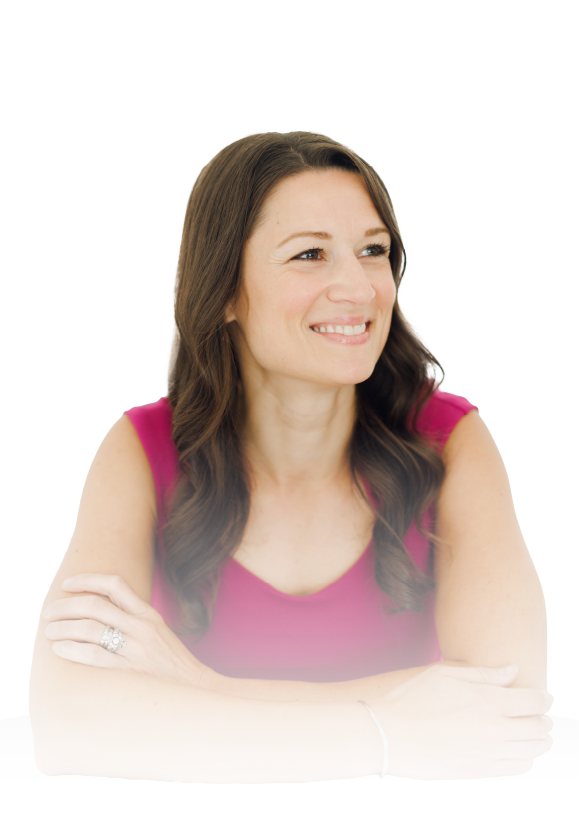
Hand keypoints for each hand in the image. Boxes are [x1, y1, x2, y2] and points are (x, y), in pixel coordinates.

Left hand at [42, 573, 223, 691]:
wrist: (194, 688)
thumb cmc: (171, 661)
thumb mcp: (157, 630)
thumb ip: (133, 618)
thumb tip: (98, 611)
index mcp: (148, 614)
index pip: (115, 585)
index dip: (88, 579)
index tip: (68, 583)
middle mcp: (142, 627)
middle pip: (95, 606)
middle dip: (66, 606)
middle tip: (49, 611)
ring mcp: (136, 649)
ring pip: (89, 629)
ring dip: (63, 628)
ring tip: (49, 631)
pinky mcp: (129, 671)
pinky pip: (94, 656)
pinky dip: (72, 649)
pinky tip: (60, 648)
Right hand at [368, 663, 553, 779]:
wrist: (390, 735)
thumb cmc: (412, 699)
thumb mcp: (444, 673)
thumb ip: (483, 673)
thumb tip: (512, 671)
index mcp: (487, 699)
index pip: (534, 701)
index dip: (543, 698)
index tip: (543, 697)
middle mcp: (494, 726)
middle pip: (538, 726)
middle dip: (544, 720)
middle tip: (540, 716)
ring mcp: (489, 752)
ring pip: (532, 749)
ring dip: (540, 741)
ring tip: (537, 736)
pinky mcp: (479, 771)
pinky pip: (516, 768)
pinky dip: (526, 760)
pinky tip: (520, 753)